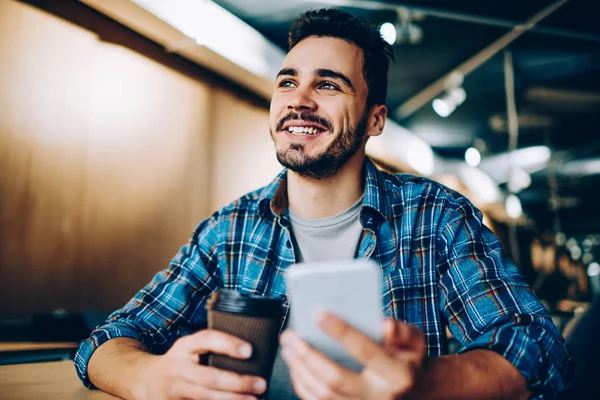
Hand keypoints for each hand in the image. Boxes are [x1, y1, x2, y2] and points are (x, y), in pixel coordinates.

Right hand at [139, 329, 266, 399]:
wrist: (145, 380)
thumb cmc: (180, 361)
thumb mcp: (190, 348)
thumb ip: (212, 348)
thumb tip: (251, 352)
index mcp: (184, 347)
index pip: (206, 339)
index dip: (227, 344)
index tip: (249, 350)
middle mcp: (177, 368)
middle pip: (209, 377)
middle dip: (237, 382)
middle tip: (261, 383)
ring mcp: (174, 390)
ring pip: (205, 397)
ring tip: (254, 399)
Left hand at [279, 313, 425, 399]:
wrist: (413, 392)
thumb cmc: (407, 359)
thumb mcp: (415, 341)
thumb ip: (402, 331)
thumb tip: (384, 324)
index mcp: (397, 375)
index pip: (365, 351)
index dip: (342, 332)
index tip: (319, 314)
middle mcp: (378, 397)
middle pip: (335, 379)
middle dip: (308, 355)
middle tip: (290, 335)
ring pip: (322, 394)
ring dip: (299, 369)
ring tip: (287, 346)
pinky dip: (302, 384)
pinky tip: (294, 364)